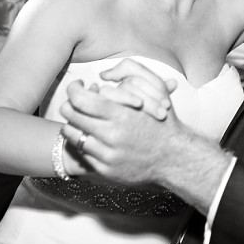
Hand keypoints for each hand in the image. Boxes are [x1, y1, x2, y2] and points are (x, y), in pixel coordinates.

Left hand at [60, 65, 185, 185]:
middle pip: (71, 115)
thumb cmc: (163, 122)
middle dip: (70, 104)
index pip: (81, 99)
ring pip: (72, 135)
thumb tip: (104, 74)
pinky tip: (90, 135)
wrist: (174, 157)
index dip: (74, 89)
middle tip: (76, 101)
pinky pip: (81, 152)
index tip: (78, 85)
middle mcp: (112, 135)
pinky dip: (82, 142)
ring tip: (81, 118)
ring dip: (73, 124)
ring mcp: (107, 154)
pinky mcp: (105, 169)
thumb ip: (131, 76)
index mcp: (122, 114)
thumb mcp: (154, 92)